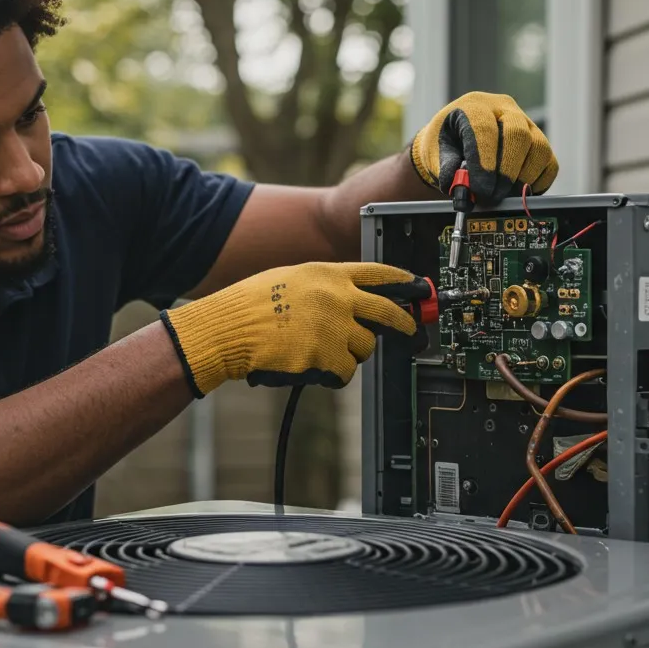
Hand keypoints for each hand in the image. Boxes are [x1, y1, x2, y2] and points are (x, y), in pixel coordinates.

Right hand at [160, 262, 426, 396]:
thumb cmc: (251, 307)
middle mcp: (337, 297)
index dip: (404, 282)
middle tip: (412, 332)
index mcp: (328, 274)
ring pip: (365, 347)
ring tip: (319, 349)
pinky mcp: (327, 356)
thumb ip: (326, 288)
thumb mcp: (292, 280)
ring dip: (351, 353)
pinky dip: (332, 373)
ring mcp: (334, 327)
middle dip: (405, 325)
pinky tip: (309, 364)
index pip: (379, 274)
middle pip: (388, 313)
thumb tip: (357, 304)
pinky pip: (345, 371)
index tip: (420, 288)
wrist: (228, 329)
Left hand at [409, 92, 557, 203]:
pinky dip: (537, 183)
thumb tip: (465, 190)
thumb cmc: (444, 147)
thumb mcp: (436, 155)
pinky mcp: (539, 142)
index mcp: (473, 106)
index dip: (484, 162)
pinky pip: (549, 163)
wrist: (456, 142)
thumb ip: (449, 172)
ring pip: (539, 148)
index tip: (480, 189)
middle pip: (518, 135)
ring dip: (523, 179)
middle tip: (493, 195)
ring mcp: (526, 123)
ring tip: (503, 195)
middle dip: (506, 172)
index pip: (484, 129)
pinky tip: (518, 192)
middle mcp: (504, 109)